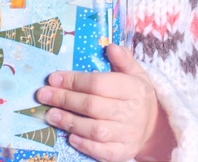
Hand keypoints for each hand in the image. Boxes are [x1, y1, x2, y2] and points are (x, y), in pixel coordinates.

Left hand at [35, 44, 175, 161]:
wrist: (154, 125)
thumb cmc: (137, 94)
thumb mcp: (135, 73)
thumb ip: (123, 59)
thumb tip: (110, 46)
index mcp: (133, 89)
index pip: (99, 84)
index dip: (74, 81)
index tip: (53, 78)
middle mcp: (131, 112)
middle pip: (92, 106)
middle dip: (64, 100)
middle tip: (43, 95)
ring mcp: (128, 135)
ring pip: (95, 130)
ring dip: (69, 122)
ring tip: (50, 115)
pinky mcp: (124, 152)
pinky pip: (103, 151)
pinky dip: (85, 145)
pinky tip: (70, 137)